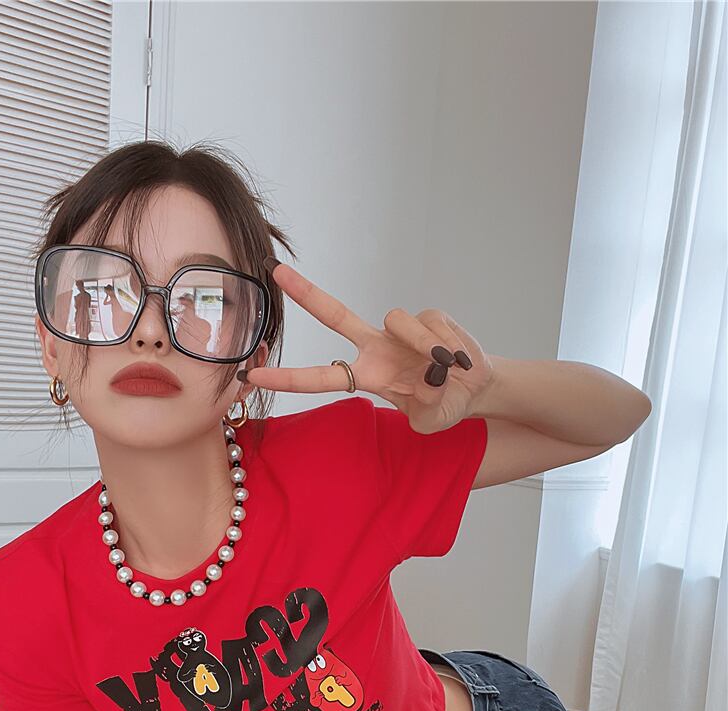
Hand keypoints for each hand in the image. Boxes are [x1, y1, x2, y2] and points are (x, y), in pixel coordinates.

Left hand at [242, 259, 495, 433]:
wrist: (475, 390)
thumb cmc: (442, 405)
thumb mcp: (427, 420)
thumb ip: (422, 405)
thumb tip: (426, 377)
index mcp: (367, 376)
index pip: (321, 376)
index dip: (288, 377)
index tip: (254, 375)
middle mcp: (376, 346)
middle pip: (334, 314)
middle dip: (305, 293)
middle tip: (276, 271)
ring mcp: (400, 330)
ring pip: (398, 320)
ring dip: (423, 346)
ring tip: (445, 368)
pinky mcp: (428, 315)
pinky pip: (430, 322)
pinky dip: (446, 343)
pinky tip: (458, 358)